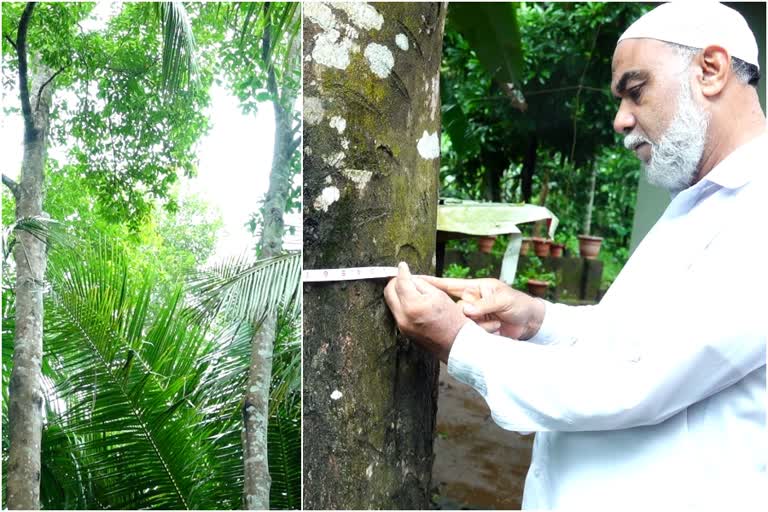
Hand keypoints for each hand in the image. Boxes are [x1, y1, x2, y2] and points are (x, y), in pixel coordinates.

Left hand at [384, 262, 469, 362]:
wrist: (456, 344)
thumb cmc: (452, 318)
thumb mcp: (438, 295)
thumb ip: (420, 284)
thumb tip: (409, 277)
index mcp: (413, 305)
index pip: (401, 283)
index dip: (402, 271)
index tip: (402, 265)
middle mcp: (403, 317)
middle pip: (389, 292)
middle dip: (394, 281)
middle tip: (402, 275)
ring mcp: (402, 326)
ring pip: (391, 303)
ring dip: (396, 292)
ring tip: (407, 287)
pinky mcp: (403, 332)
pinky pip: (397, 313)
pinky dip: (400, 303)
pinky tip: (410, 300)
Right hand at [418, 275, 544, 339]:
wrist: (532, 324)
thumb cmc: (519, 304)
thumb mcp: (504, 300)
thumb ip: (484, 304)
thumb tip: (466, 310)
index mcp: (473, 288)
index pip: (446, 284)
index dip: (429, 282)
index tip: (412, 279)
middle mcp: (469, 302)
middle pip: (451, 307)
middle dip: (462, 313)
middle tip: (476, 315)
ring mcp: (472, 317)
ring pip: (461, 322)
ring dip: (478, 325)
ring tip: (496, 323)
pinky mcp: (476, 330)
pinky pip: (469, 332)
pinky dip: (482, 332)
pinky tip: (495, 329)